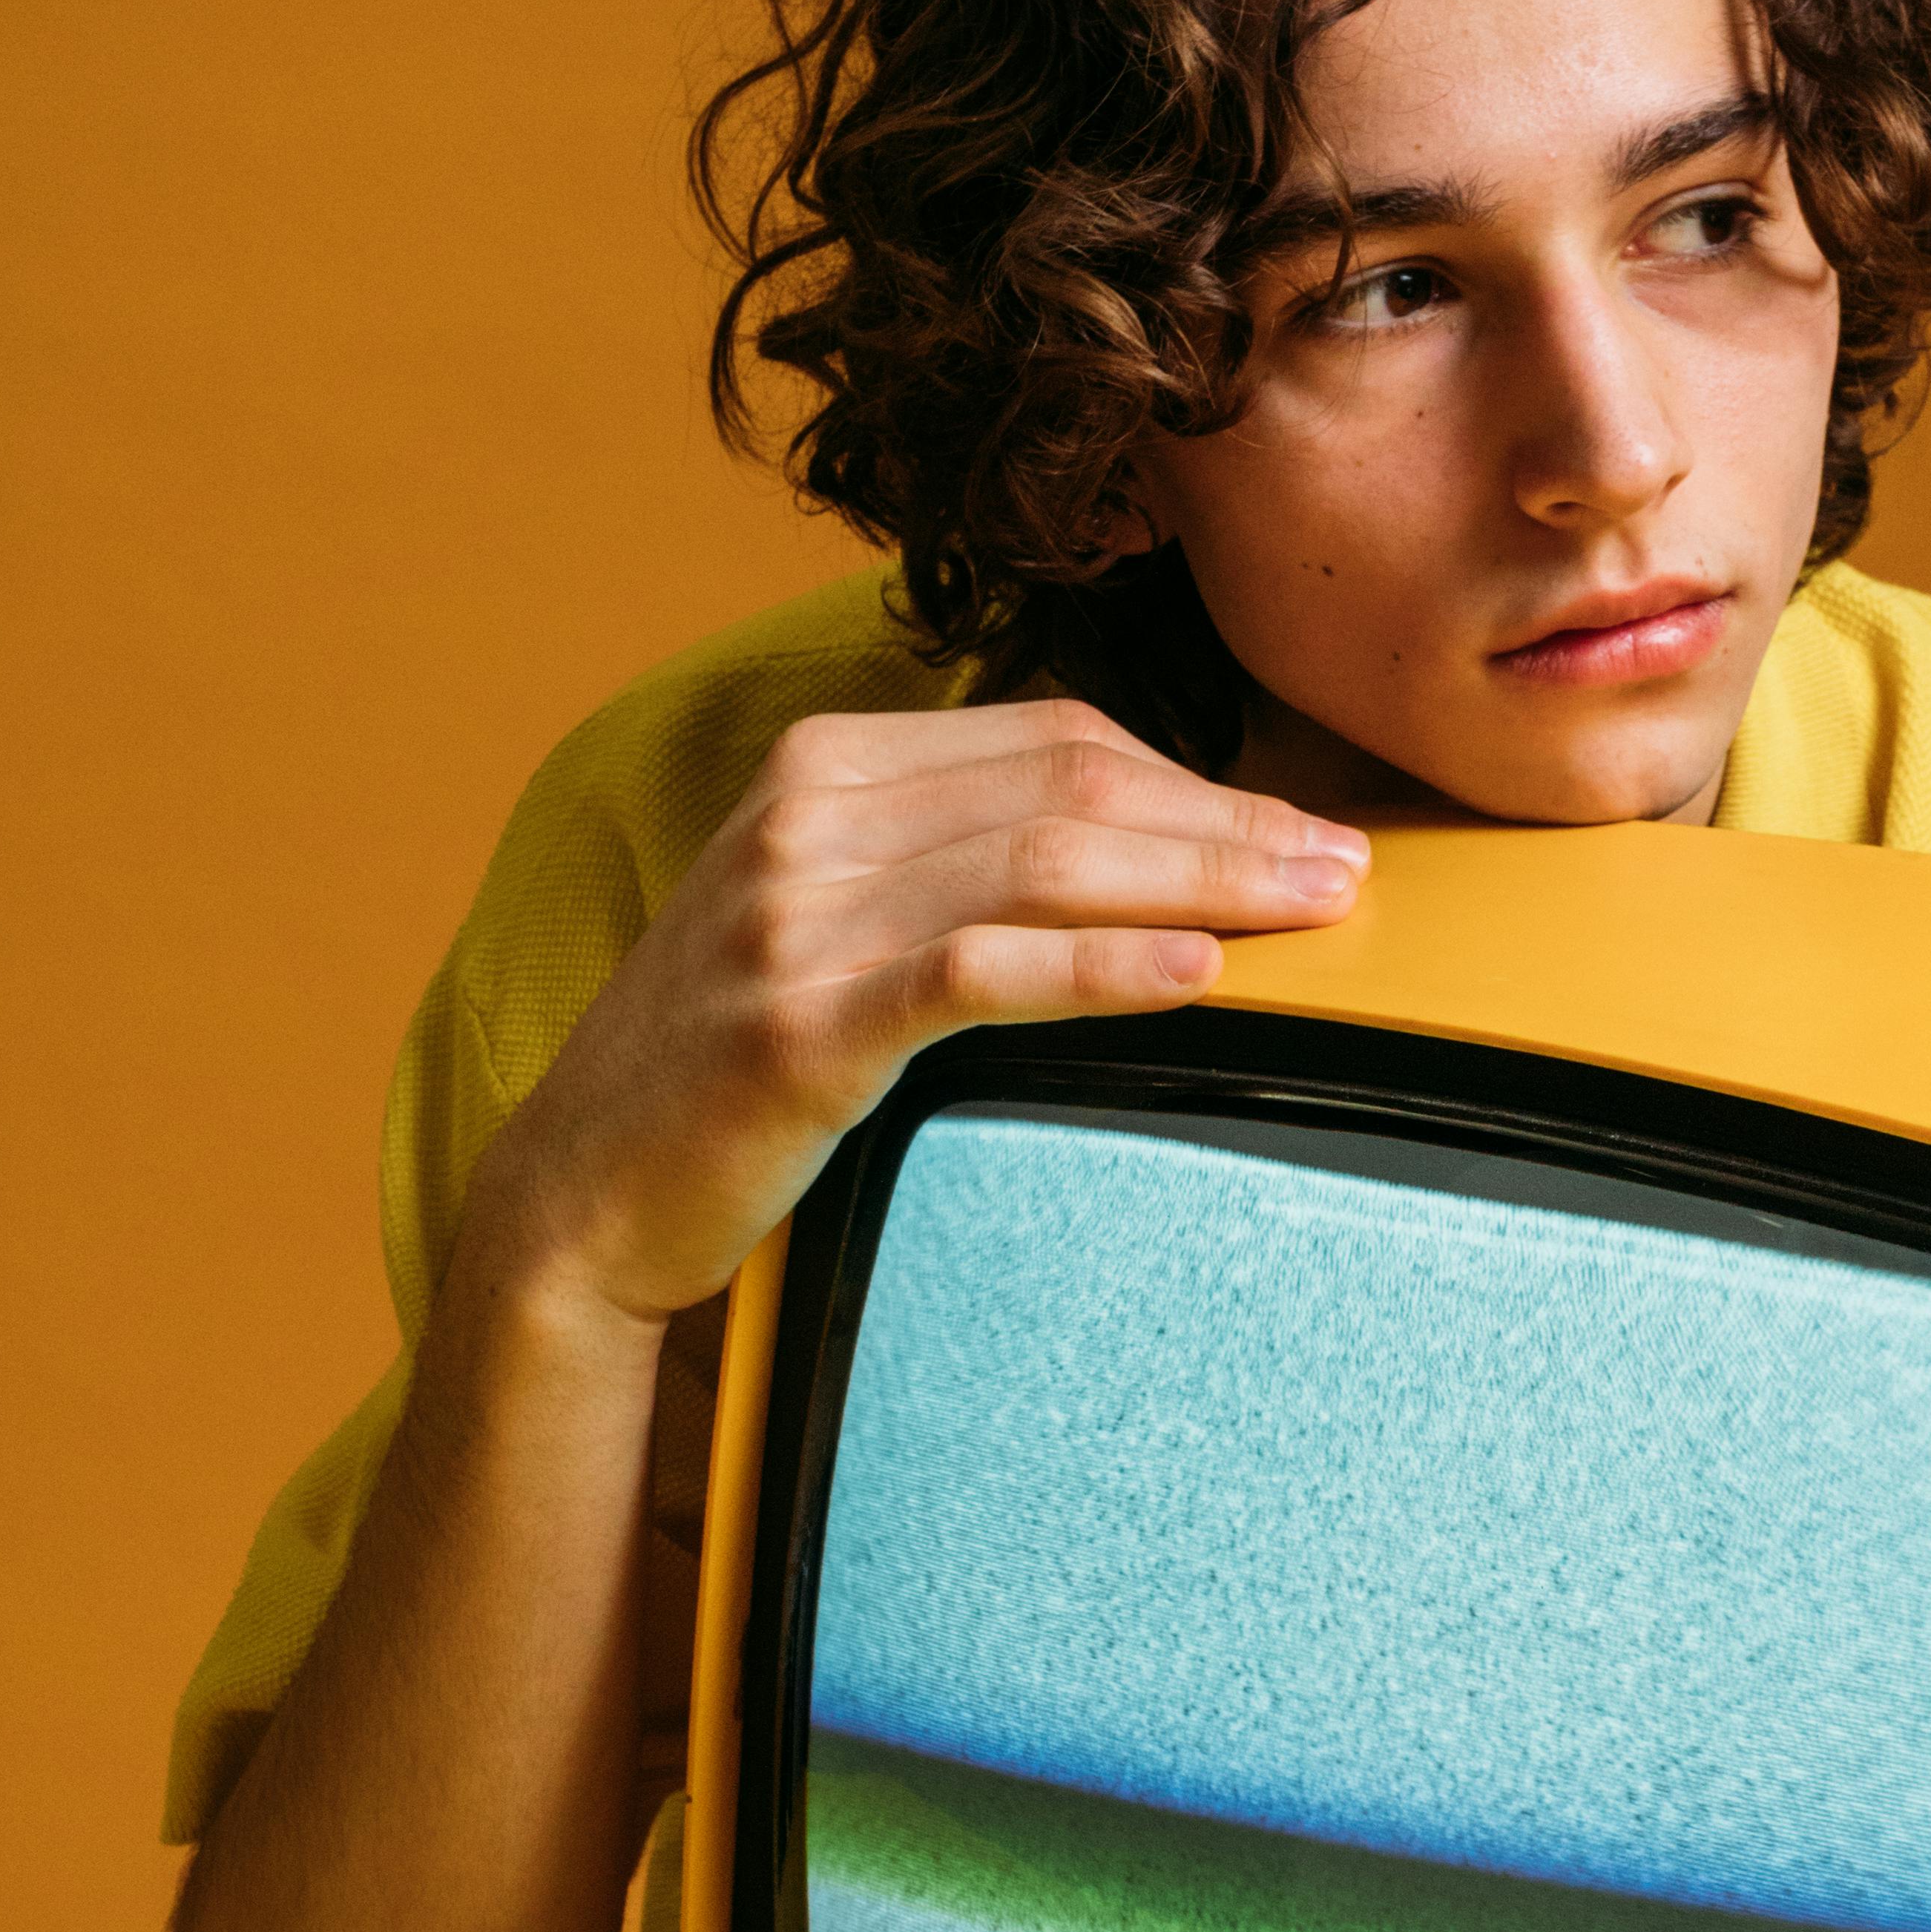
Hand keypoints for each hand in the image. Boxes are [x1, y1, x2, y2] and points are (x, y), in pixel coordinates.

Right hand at [471, 698, 1366, 1331]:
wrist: (581, 1191)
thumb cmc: (734, 1057)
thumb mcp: (832, 913)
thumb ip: (954, 857)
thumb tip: (1151, 848)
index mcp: (824, 765)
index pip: (1056, 739)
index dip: (1198, 777)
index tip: (1302, 824)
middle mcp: (805, 817)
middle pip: (1070, 789)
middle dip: (1231, 822)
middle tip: (1349, 867)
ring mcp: (793, 917)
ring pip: (1044, 864)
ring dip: (1205, 881)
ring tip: (1316, 911)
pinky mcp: (795, 1026)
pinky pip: (979, 971)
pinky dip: (1101, 963)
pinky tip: (1195, 972)